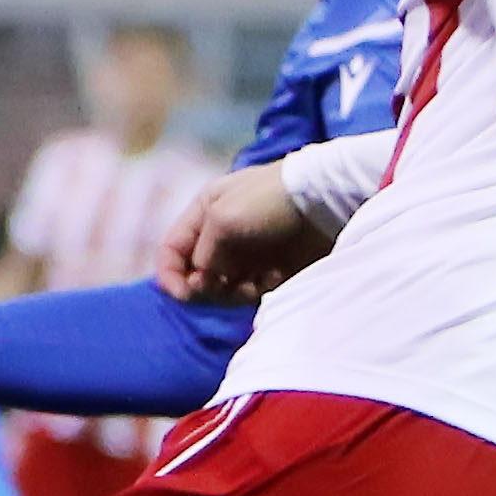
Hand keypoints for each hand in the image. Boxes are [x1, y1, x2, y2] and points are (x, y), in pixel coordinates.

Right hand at [158, 160, 329, 303]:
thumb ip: (201, 253)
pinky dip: (257, 291)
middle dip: (206, 286)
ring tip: (255, 282)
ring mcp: (249, 252)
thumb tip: (198, 282)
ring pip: (224, 286)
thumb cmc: (269, 201)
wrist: (325, 201)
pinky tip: (274, 278)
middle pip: (197, 273)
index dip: (170, 274)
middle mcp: (223, 233)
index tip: (182, 294)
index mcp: (206, 211)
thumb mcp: (222, 218)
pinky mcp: (272, 268)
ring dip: (233, 291)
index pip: (173, 248)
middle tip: (225, 286)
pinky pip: (252, 291)